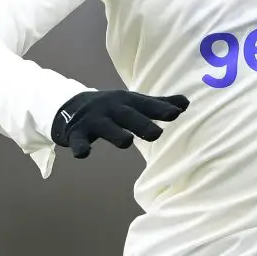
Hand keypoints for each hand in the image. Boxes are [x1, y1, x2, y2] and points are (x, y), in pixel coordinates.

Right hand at [51, 90, 189, 158]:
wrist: (70, 105)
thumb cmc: (112, 107)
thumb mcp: (134, 103)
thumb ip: (158, 105)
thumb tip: (186, 103)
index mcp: (127, 101)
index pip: (146, 105)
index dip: (161, 109)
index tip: (177, 112)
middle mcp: (111, 108)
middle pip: (127, 115)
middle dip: (141, 123)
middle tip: (157, 134)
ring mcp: (93, 119)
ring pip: (105, 127)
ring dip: (115, 133)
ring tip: (127, 142)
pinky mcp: (76, 132)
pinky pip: (78, 140)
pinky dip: (80, 146)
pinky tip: (83, 154)